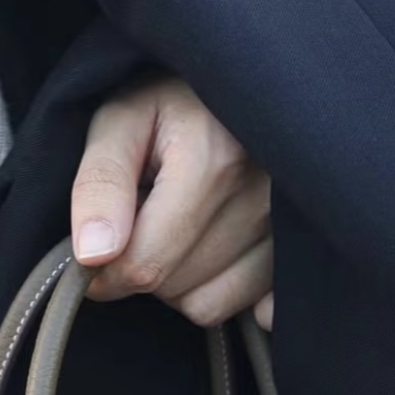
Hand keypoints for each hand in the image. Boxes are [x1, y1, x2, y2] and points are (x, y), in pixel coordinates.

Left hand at [71, 74, 274, 330]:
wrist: (243, 84)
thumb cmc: (170, 101)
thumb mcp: (120, 120)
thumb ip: (100, 183)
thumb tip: (93, 255)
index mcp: (213, 162)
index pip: (146, 264)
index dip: (104, 273)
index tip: (93, 254)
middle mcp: (260, 199)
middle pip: (173, 287)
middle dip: (142, 269)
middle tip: (142, 221)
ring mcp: (288, 231)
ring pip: (207, 305)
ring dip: (178, 284)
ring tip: (176, 230)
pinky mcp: (301, 254)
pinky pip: (250, 310)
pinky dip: (223, 292)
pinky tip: (212, 254)